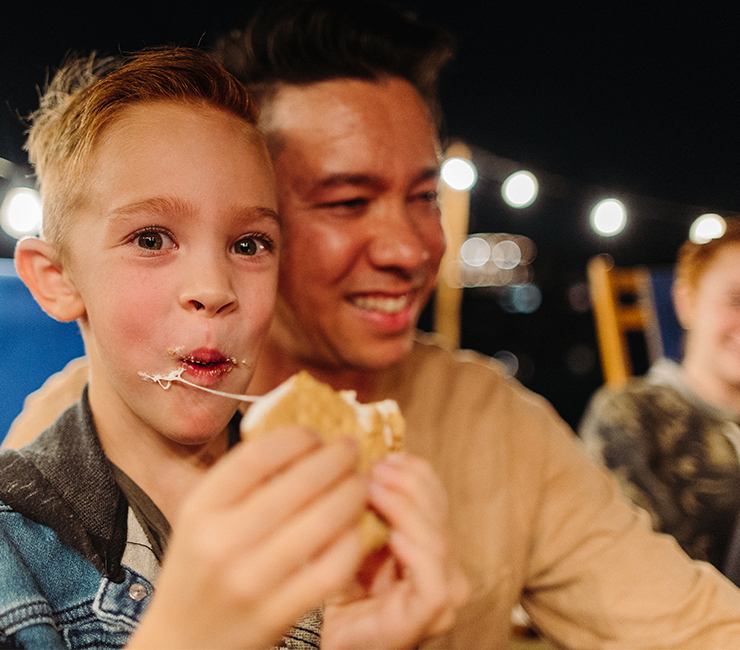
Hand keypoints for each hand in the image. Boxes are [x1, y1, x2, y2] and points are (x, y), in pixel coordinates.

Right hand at [127, 427, 366, 649]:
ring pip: (322, 522)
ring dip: (352, 493)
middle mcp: (222, 542)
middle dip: (337, 459)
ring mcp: (251, 581)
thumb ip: (240, 482)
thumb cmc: (198, 569)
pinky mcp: (277, 613)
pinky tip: (356, 525)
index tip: (315, 435)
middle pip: (298, 484)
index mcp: (201, 509)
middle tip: (351, 449)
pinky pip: (331, 567)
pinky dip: (351, 540)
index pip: (258, 455)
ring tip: (360, 481)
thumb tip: (298, 439)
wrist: (182, 643)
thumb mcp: (201, 518)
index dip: (297, 438)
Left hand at [322, 453, 469, 649]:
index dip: (415, 472)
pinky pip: (433, 581)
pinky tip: (393, 535)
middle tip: (375, 469)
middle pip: (439, 512)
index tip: (386, 456)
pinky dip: (416, 553)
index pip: (435, 496)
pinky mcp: (428, 617)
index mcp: (425, 542)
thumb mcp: (349, 533)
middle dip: (409, 484)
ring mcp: (441, 594)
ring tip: (374, 491)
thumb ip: (364, 502)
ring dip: (407, 509)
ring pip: (438, 541)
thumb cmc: (330, 586)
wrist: (317, 638)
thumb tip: (364, 458)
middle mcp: (441, 566)